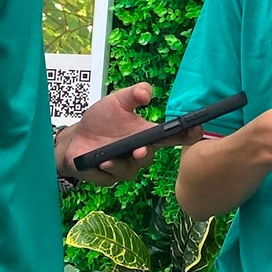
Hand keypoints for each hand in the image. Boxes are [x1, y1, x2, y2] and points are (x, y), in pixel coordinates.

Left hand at [56, 82, 197, 186]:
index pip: (173, 136)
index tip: (196, 129)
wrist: (75, 138)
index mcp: (147, 134)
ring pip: (128, 170)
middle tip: (140, 149)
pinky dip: (104, 170)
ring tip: (108, 158)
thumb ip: (133, 94)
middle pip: (150, 156)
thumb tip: (147, 93)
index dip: (188, 134)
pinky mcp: (108, 177)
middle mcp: (139, 152)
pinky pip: (109, 177)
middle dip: (145, 153)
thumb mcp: (116, 101)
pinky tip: (99, 162)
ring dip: (120, 165)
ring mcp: (125, 167)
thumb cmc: (100, 120)